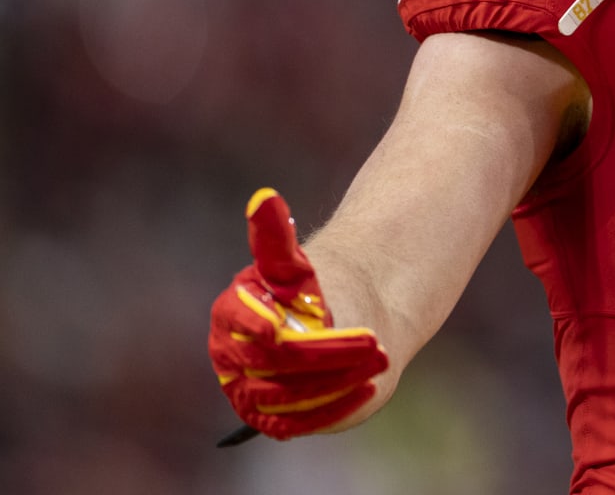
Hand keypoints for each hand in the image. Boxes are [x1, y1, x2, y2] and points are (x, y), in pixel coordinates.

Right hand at [208, 188, 387, 439]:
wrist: (338, 318)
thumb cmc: (313, 286)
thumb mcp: (296, 262)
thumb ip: (275, 236)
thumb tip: (264, 198)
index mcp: (230, 320)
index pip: (247, 332)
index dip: (276, 331)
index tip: (318, 320)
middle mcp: (233, 362)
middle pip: (276, 369)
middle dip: (327, 355)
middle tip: (372, 340)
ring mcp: (253, 394)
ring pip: (293, 398)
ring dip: (339, 380)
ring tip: (378, 357)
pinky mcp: (279, 420)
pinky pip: (304, 422)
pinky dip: (338, 405)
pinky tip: (370, 384)